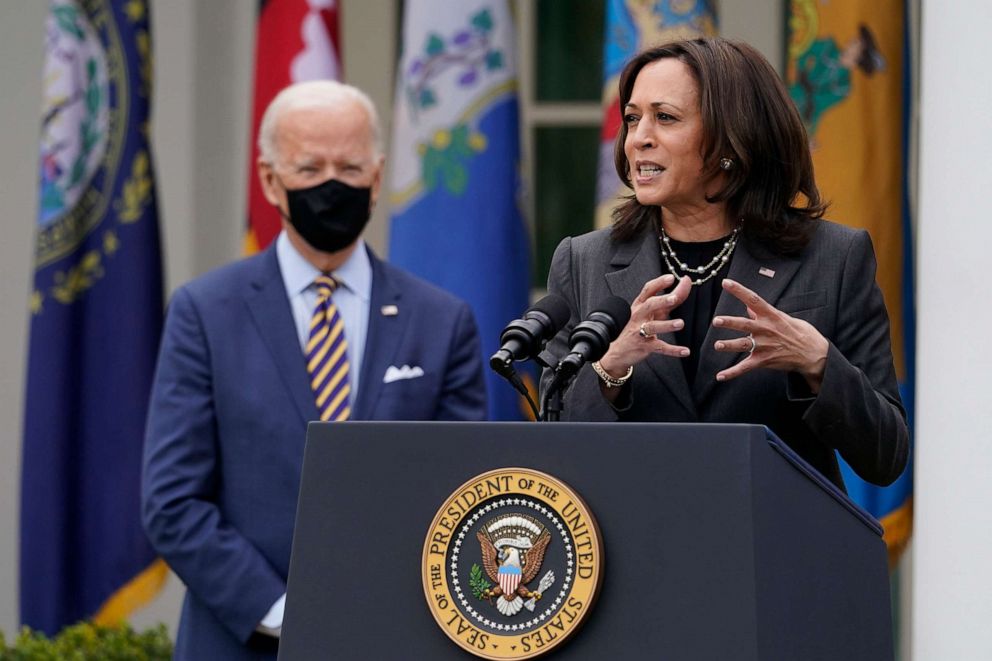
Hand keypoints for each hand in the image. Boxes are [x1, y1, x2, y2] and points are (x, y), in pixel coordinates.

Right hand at [597, 273, 691, 380]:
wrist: (617, 351)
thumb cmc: (636, 327)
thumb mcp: (650, 312)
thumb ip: (669, 300)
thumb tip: (685, 284)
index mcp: (640, 305)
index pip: (648, 290)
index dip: (659, 283)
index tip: (671, 277)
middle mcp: (639, 316)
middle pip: (649, 305)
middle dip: (662, 301)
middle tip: (674, 298)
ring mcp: (640, 331)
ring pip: (653, 327)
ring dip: (667, 325)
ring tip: (680, 323)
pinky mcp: (644, 346)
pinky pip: (660, 347)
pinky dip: (673, 350)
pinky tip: (685, 351)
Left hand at [712, 279, 828, 391]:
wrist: (814, 354)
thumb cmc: (799, 333)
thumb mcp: (784, 318)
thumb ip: (764, 314)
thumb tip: (748, 306)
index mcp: (771, 316)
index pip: (753, 299)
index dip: (739, 290)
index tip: (726, 282)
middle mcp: (766, 330)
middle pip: (745, 324)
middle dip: (730, 322)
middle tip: (717, 321)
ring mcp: (764, 346)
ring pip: (742, 345)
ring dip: (729, 345)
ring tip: (717, 345)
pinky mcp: (763, 361)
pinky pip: (745, 367)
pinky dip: (732, 373)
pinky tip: (720, 376)